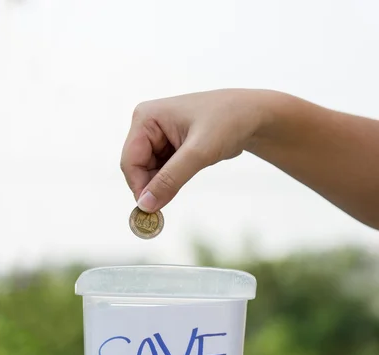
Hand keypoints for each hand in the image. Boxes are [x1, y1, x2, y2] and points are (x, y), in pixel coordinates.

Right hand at [120, 89, 275, 211]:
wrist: (251, 116)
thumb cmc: (226, 123)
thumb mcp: (198, 153)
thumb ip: (170, 179)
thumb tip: (146, 205)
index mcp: (146, 118)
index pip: (130, 161)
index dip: (138, 187)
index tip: (151, 211)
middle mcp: (147, 125)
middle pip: (137, 169)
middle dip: (151, 187)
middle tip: (164, 208)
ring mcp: (157, 136)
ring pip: (149, 173)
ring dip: (162, 185)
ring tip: (186, 179)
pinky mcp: (169, 147)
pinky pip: (161, 172)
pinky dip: (170, 182)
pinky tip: (187, 176)